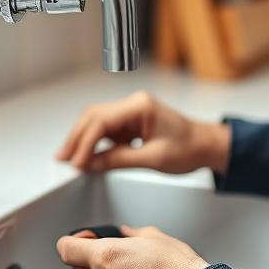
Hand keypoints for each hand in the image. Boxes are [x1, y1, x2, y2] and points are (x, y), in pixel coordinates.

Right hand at [54, 91, 230, 174]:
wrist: (205, 145)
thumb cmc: (189, 148)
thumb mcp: (153, 158)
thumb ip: (119, 160)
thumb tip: (92, 164)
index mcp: (140, 106)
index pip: (102, 121)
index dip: (85, 143)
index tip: (76, 162)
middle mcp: (133, 103)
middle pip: (94, 116)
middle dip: (77, 138)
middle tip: (63, 159)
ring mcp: (131, 111)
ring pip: (97, 122)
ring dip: (83, 140)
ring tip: (71, 159)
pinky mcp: (131, 121)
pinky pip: (107, 130)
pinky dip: (95, 143)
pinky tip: (88, 157)